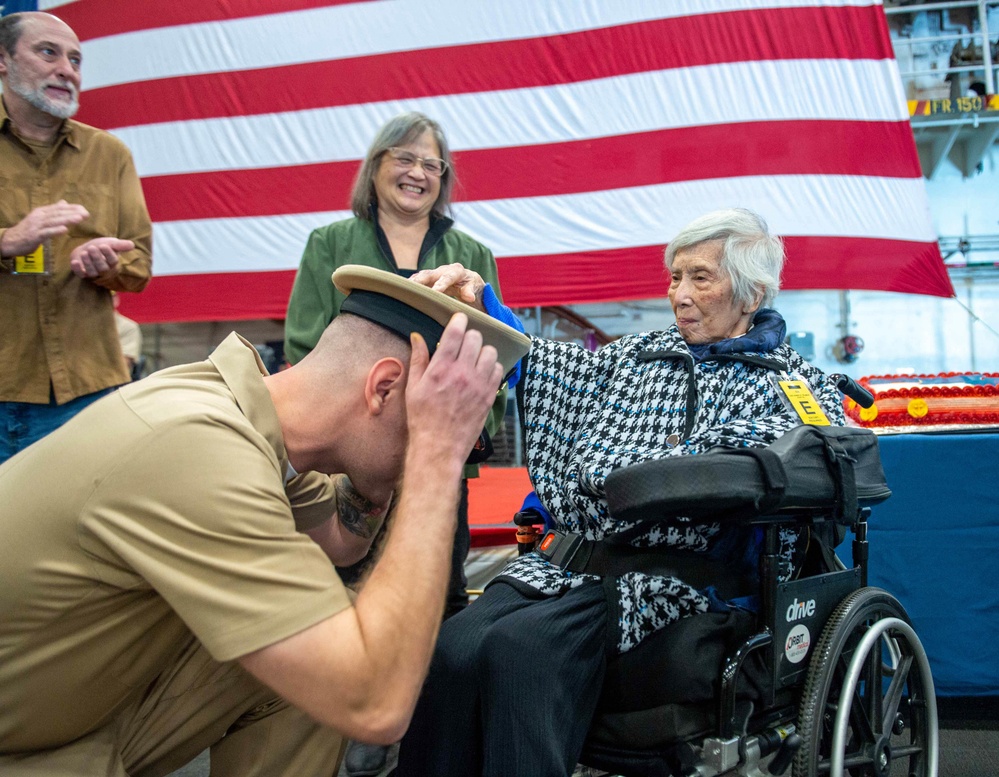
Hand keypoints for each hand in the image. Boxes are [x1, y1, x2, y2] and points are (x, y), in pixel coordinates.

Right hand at [0, 200, 88, 256]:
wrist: (11, 240)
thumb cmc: (28, 230)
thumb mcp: (40, 218)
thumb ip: (52, 211)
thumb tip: (64, 202)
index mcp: (41, 212)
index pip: (58, 208)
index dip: (72, 208)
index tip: (84, 210)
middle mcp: (39, 217)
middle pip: (57, 213)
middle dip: (72, 213)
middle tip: (86, 214)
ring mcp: (36, 226)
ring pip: (53, 221)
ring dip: (67, 219)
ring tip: (79, 219)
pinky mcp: (34, 236)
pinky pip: (46, 233)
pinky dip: (55, 230)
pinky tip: (65, 230)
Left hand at [69, 237, 134, 278]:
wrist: (87, 249)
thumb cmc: (101, 247)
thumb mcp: (111, 243)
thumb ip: (120, 245)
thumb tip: (132, 245)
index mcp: (112, 263)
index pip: (113, 261)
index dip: (108, 254)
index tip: (104, 246)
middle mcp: (104, 271)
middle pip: (102, 268)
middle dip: (97, 258)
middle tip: (92, 248)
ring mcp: (93, 273)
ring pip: (92, 272)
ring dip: (88, 263)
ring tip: (84, 253)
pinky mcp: (82, 274)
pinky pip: (80, 274)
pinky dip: (77, 269)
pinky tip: (75, 262)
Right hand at [405, 312, 502, 464]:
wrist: (439, 446)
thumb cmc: (422, 418)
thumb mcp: (413, 387)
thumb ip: (418, 359)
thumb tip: (417, 336)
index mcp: (441, 368)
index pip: (456, 332)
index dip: (459, 320)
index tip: (459, 319)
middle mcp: (462, 373)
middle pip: (475, 338)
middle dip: (469, 336)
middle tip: (464, 343)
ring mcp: (478, 384)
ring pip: (490, 352)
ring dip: (482, 351)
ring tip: (474, 358)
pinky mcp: (489, 396)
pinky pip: (498, 370)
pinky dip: (491, 367)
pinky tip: (482, 372)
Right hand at [409, 263, 485, 310]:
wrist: (468, 282)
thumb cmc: (472, 285)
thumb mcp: (475, 288)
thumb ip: (471, 291)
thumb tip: (470, 297)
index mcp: (456, 271)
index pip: (447, 278)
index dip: (440, 284)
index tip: (435, 292)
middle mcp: (443, 270)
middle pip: (429, 274)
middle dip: (420, 281)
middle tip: (411, 289)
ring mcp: (434, 275)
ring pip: (420, 277)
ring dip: (411, 283)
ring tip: (402, 290)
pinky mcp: (428, 280)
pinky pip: (417, 281)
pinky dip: (410, 286)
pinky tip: (401, 292)